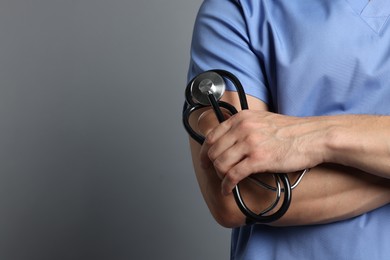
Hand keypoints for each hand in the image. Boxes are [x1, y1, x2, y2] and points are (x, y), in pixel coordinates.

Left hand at [201, 110, 325, 194]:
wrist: (313, 137)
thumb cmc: (292, 131)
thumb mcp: (262, 120)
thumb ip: (244, 127)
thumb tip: (229, 141)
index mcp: (242, 118)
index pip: (212, 135)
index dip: (205, 151)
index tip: (205, 160)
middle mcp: (243, 128)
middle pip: (213, 151)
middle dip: (211, 165)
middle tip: (214, 173)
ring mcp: (250, 143)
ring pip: (220, 163)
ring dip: (219, 176)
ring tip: (225, 182)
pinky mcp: (259, 159)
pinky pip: (233, 175)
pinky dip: (227, 185)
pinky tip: (228, 190)